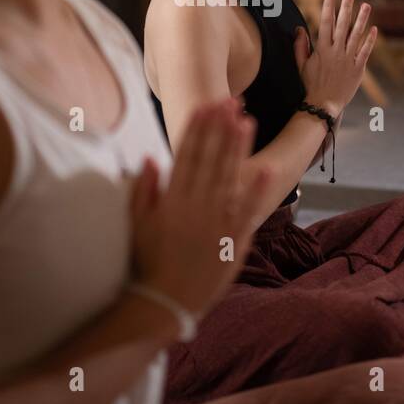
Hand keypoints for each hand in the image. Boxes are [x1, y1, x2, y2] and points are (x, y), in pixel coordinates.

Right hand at [128, 98, 271, 315]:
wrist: (164, 303)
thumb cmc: (146, 263)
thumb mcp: (136, 225)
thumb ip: (143, 191)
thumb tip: (150, 158)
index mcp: (173, 200)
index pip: (186, 155)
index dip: (197, 128)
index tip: (204, 105)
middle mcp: (196, 207)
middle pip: (210, 159)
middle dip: (220, 127)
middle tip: (230, 100)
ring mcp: (217, 223)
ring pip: (229, 177)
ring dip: (239, 148)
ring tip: (247, 120)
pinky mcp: (234, 241)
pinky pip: (248, 212)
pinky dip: (257, 190)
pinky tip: (267, 169)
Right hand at [293, 0, 375, 115]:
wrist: (324, 104)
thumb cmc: (311, 85)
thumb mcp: (302, 65)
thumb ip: (300, 46)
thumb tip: (299, 29)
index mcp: (322, 49)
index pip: (325, 22)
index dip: (329, 6)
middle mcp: (336, 51)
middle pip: (342, 24)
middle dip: (346, 6)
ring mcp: (348, 60)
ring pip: (356, 35)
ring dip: (362, 19)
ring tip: (366, 5)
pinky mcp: (358, 69)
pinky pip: (365, 52)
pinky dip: (370, 40)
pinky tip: (374, 29)